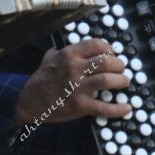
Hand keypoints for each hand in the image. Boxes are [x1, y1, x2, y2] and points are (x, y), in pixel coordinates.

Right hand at [14, 39, 130, 125]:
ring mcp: (78, 87)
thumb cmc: (40, 80)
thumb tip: (67, 47)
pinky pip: (103, 107)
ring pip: (108, 80)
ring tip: (124, 82)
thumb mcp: (48, 59)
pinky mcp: (80, 105)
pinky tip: (126, 108)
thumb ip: (60, 51)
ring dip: (121, 81)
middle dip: (119, 65)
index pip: (97, 45)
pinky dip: (118, 109)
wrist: (28, 102)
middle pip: (107, 61)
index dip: (109, 49)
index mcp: (69, 54)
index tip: (112, 55)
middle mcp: (75, 68)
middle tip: (121, 69)